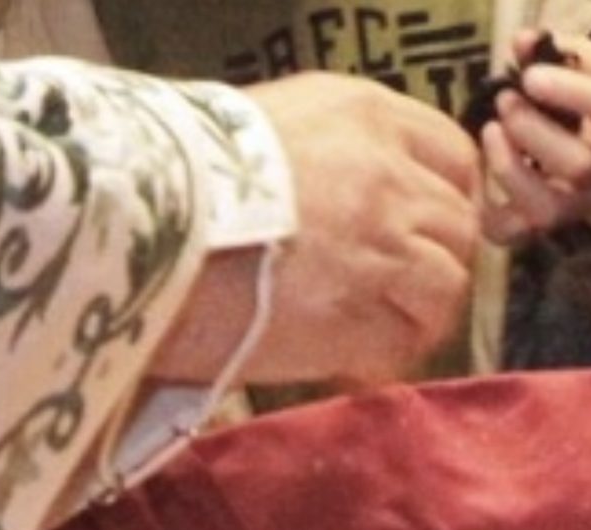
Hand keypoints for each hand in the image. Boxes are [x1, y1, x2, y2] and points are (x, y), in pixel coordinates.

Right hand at [151, 72, 481, 387]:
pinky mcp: (363, 319)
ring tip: (371, 322)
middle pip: (457, 227)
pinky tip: (350, 352)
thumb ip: (335, 151)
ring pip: (446, 287)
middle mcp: (388, 179)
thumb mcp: (264, 124)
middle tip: (393, 284)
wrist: (132, 228)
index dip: (444, 195)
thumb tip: (367, 189)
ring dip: (417, 310)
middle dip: (434, 258)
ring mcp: (383, 251)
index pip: (455, 157)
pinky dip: (388, 352)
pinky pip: (407, 341)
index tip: (422, 222)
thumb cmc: (180, 172)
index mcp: (366, 116)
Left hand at [476, 30, 590, 244]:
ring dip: (507, 165)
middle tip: (506, 100)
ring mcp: (573, 204)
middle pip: (576, 164)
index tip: (531, 76)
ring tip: (492, 131)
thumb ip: (560, 50)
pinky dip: (487, 210)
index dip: (568, 92)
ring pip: (543, 206)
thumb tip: (523, 43)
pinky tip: (484, 176)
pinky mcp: (542, 225)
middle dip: (529, 127)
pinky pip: (509, 233)